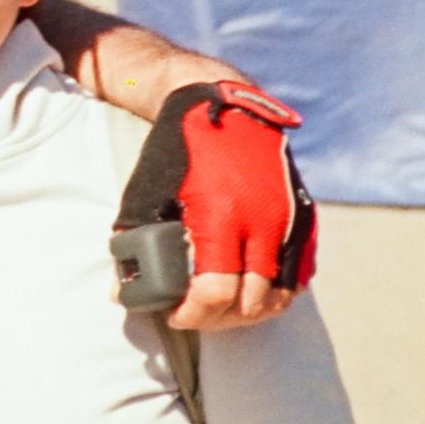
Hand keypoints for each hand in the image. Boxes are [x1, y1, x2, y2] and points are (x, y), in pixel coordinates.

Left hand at [127, 82, 313, 332]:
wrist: (222, 105)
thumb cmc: (177, 149)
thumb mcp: (146, 194)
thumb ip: (135, 245)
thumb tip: (121, 290)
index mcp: (221, 216)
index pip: (217, 293)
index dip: (193, 315)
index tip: (175, 314)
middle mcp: (263, 220)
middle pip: (251, 302)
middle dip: (218, 318)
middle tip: (196, 313)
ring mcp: (288, 219)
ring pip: (281, 294)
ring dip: (250, 311)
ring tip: (223, 308)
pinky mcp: (303, 214)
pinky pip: (300, 271)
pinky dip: (278, 291)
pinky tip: (252, 290)